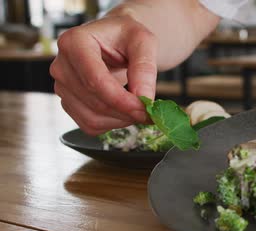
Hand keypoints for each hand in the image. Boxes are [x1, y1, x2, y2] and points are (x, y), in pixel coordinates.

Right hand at [50, 14, 157, 134]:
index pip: (95, 80)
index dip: (122, 100)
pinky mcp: (68, 102)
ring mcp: (62, 86)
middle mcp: (61, 65)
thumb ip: (145, 67)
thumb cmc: (127, 36)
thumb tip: (145, 99)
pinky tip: (124, 112)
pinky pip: (89, 125)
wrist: (116, 41)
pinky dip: (112, 124)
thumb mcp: (143, 41)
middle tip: (150, 111)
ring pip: (92, 118)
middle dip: (126, 112)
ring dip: (121, 120)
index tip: (145, 109)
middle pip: (95, 102)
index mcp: (74, 42)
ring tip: (138, 108)